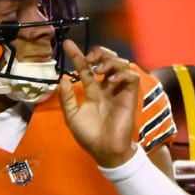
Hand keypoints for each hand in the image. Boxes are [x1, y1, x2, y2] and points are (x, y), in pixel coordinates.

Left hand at [58, 40, 138, 168]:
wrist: (105, 151)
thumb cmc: (90, 136)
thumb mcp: (72, 117)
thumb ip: (67, 99)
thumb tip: (63, 79)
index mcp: (93, 91)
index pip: (86, 68)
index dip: (77, 55)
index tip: (67, 44)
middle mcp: (107, 87)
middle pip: (107, 59)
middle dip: (100, 52)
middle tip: (91, 57)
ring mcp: (119, 90)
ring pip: (121, 63)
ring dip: (110, 60)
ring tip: (100, 69)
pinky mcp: (130, 96)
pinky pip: (131, 76)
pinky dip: (122, 73)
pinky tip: (111, 81)